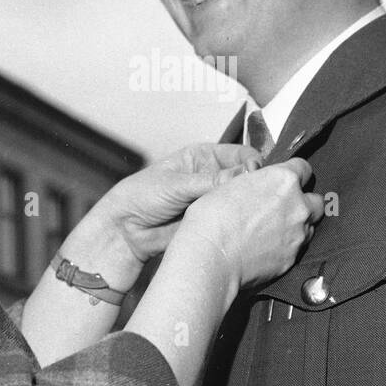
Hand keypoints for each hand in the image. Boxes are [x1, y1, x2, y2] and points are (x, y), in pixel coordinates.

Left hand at [96, 143, 263, 262]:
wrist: (126, 230)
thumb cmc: (142, 196)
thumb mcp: (178, 184)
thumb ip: (212, 181)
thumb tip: (248, 173)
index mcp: (204, 157)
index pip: (241, 155)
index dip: (253, 163)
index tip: (259, 175)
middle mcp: (213, 176)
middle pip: (246, 178)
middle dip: (254, 186)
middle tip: (259, 196)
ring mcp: (213, 200)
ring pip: (241, 201)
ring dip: (247, 206)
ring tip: (253, 212)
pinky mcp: (213, 222)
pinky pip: (233, 221)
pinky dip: (240, 223)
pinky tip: (244, 227)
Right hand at [179, 159, 324, 289]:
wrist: (210, 258)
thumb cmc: (211, 220)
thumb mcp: (230, 185)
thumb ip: (255, 182)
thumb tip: (258, 183)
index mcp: (283, 180)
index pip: (304, 168)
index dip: (294, 173)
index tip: (286, 179)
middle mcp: (298, 206)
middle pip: (315, 200)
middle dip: (303, 202)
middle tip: (282, 206)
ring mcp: (298, 234)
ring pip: (309, 226)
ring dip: (297, 225)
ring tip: (272, 229)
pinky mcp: (293, 258)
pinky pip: (297, 248)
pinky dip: (287, 246)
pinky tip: (267, 248)